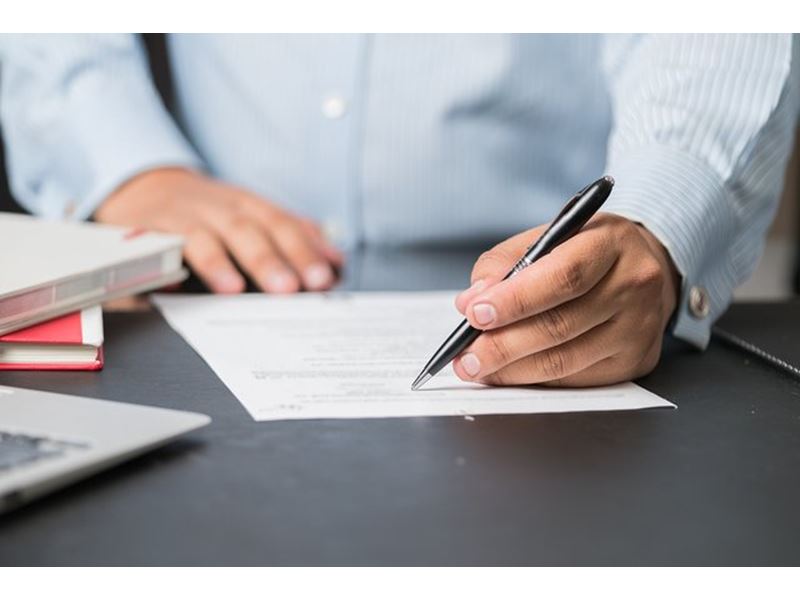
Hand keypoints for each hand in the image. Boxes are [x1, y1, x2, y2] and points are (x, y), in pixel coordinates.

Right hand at [95, 168, 342, 293]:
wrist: (144, 188)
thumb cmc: (211, 215)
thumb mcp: (253, 219)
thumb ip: (294, 239)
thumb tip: (338, 263)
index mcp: (250, 205)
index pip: (283, 225)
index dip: (305, 250)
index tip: (326, 277)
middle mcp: (218, 207)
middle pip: (249, 229)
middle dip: (271, 258)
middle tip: (291, 288)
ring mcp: (181, 217)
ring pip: (203, 236)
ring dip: (221, 263)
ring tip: (235, 291)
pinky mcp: (144, 232)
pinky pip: (153, 248)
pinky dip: (163, 267)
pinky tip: (174, 289)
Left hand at [452, 213, 679, 386]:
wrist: (646, 266)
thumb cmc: (587, 250)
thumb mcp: (548, 236)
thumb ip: (505, 263)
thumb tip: (471, 301)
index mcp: (611, 244)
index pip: (562, 277)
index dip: (515, 300)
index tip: (475, 314)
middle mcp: (633, 286)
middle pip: (560, 325)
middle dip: (503, 345)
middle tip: (466, 355)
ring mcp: (639, 329)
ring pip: (565, 360)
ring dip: (512, 370)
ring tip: (477, 367)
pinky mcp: (635, 362)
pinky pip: (575, 379)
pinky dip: (534, 380)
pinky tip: (509, 374)